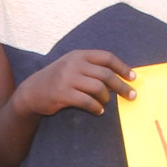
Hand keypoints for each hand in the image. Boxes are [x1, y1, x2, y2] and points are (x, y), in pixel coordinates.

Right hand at [15, 49, 135, 118]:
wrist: (32, 91)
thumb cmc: (57, 80)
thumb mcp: (72, 66)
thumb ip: (91, 69)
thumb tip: (117, 80)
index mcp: (79, 55)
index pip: (106, 57)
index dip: (122, 67)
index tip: (133, 77)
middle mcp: (74, 64)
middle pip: (106, 74)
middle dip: (122, 86)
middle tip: (131, 96)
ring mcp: (68, 78)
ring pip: (98, 88)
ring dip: (107, 98)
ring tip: (106, 103)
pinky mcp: (63, 94)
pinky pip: (87, 101)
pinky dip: (96, 107)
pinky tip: (98, 111)